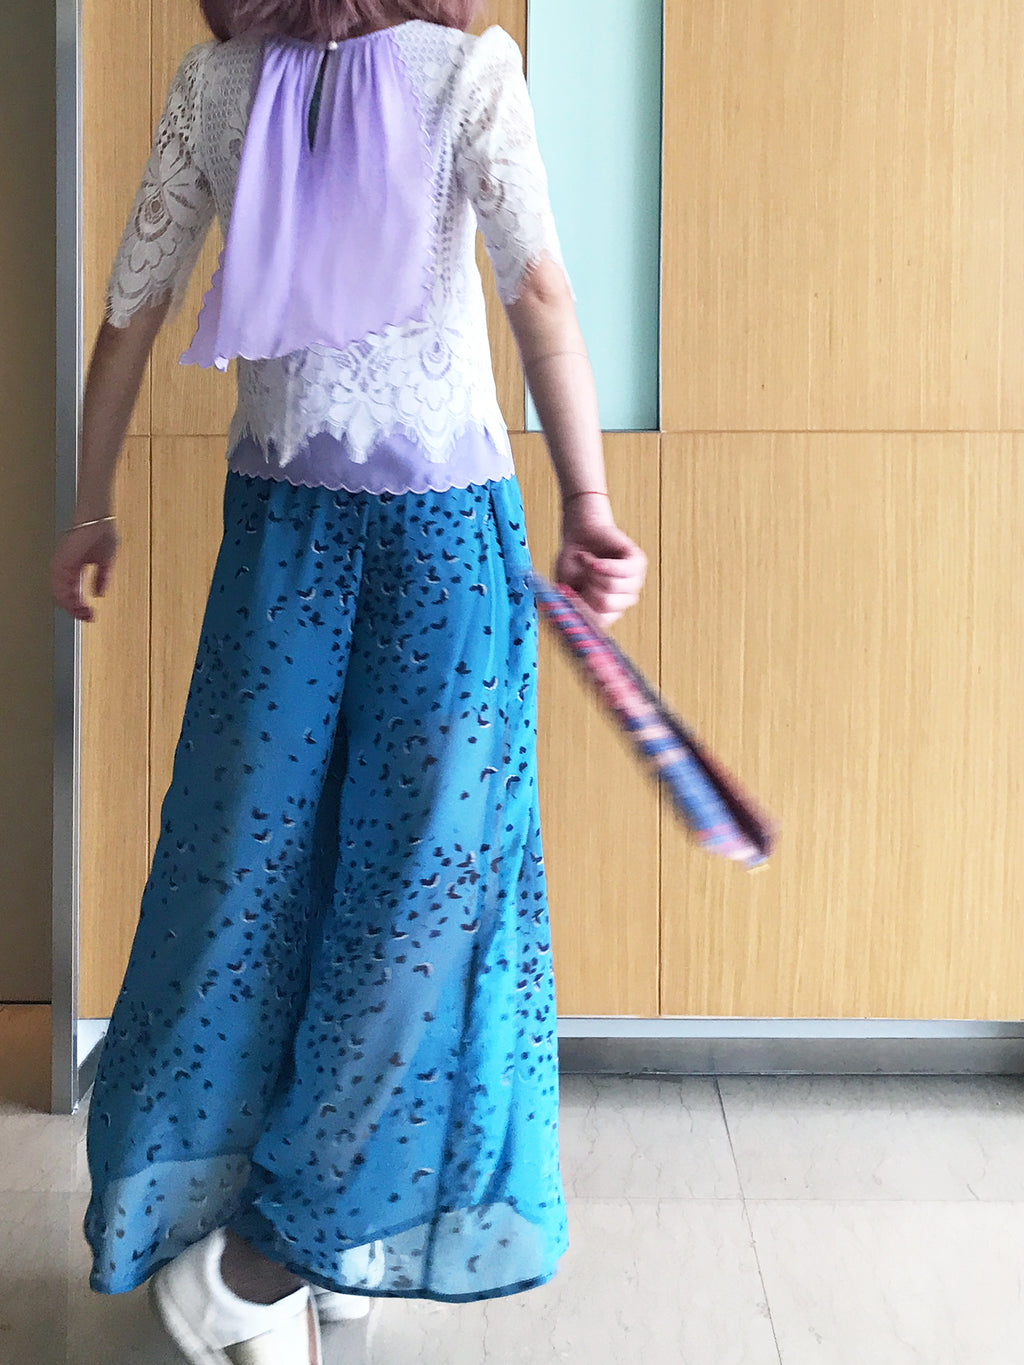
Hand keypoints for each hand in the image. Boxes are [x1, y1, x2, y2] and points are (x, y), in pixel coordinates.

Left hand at [51, 521, 118, 622]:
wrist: (99, 521)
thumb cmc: (102, 533)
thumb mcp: (105, 563)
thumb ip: (101, 579)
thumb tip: (99, 593)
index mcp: (75, 569)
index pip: (73, 595)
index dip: (82, 608)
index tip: (92, 615)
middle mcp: (66, 569)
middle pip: (65, 598)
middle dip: (77, 611)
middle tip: (89, 617)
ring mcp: (62, 567)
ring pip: (60, 596)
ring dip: (73, 608)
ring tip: (85, 613)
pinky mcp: (60, 564)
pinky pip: (59, 588)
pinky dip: (68, 600)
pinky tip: (78, 604)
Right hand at [555, 503, 646, 628]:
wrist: (581, 533)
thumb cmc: (574, 562)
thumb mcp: (567, 587)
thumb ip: (570, 604)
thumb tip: (571, 619)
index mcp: (609, 611)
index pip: (600, 623)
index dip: (583, 608)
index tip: (571, 594)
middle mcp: (624, 600)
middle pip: (605, 604)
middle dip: (587, 587)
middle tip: (582, 576)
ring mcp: (634, 582)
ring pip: (612, 586)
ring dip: (592, 572)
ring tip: (588, 563)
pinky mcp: (637, 563)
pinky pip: (622, 570)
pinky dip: (603, 565)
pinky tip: (592, 560)